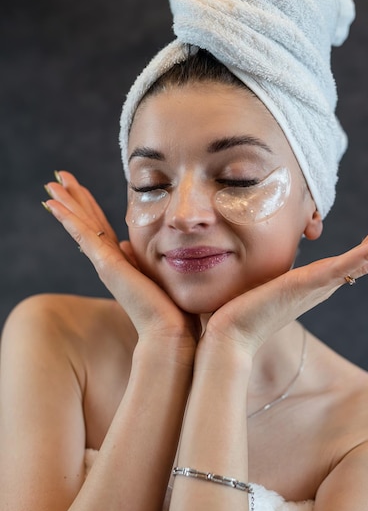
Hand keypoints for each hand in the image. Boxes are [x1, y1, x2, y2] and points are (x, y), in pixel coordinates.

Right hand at [43, 171, 199, 348]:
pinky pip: (83, 236)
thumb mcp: (158, 274)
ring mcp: (105, 264)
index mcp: (123, 263)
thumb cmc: (173, 310)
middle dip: (74, 200)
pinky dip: (68, 219)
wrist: (171, 331)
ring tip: (52, 184)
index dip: (90, 210)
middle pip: (87, 223)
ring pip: (81, 226)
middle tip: (59, 178)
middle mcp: (110, 262)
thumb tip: (129, 244)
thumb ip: (142, 260)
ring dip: (67, 204)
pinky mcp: (106, 265)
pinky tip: (53, 206)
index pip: (102, 230)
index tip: (79, 191)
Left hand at [203, 204, 367, 357]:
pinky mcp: (307, 285)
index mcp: (319, 280)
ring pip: (366, 258)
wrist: (230, 337)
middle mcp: (326, 283)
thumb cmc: (243, 312)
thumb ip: (276, 273)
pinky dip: (367, 255)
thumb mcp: (265, 282)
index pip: (358, 253)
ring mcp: (320, 285)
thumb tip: (270, 262)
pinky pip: (344, 268)